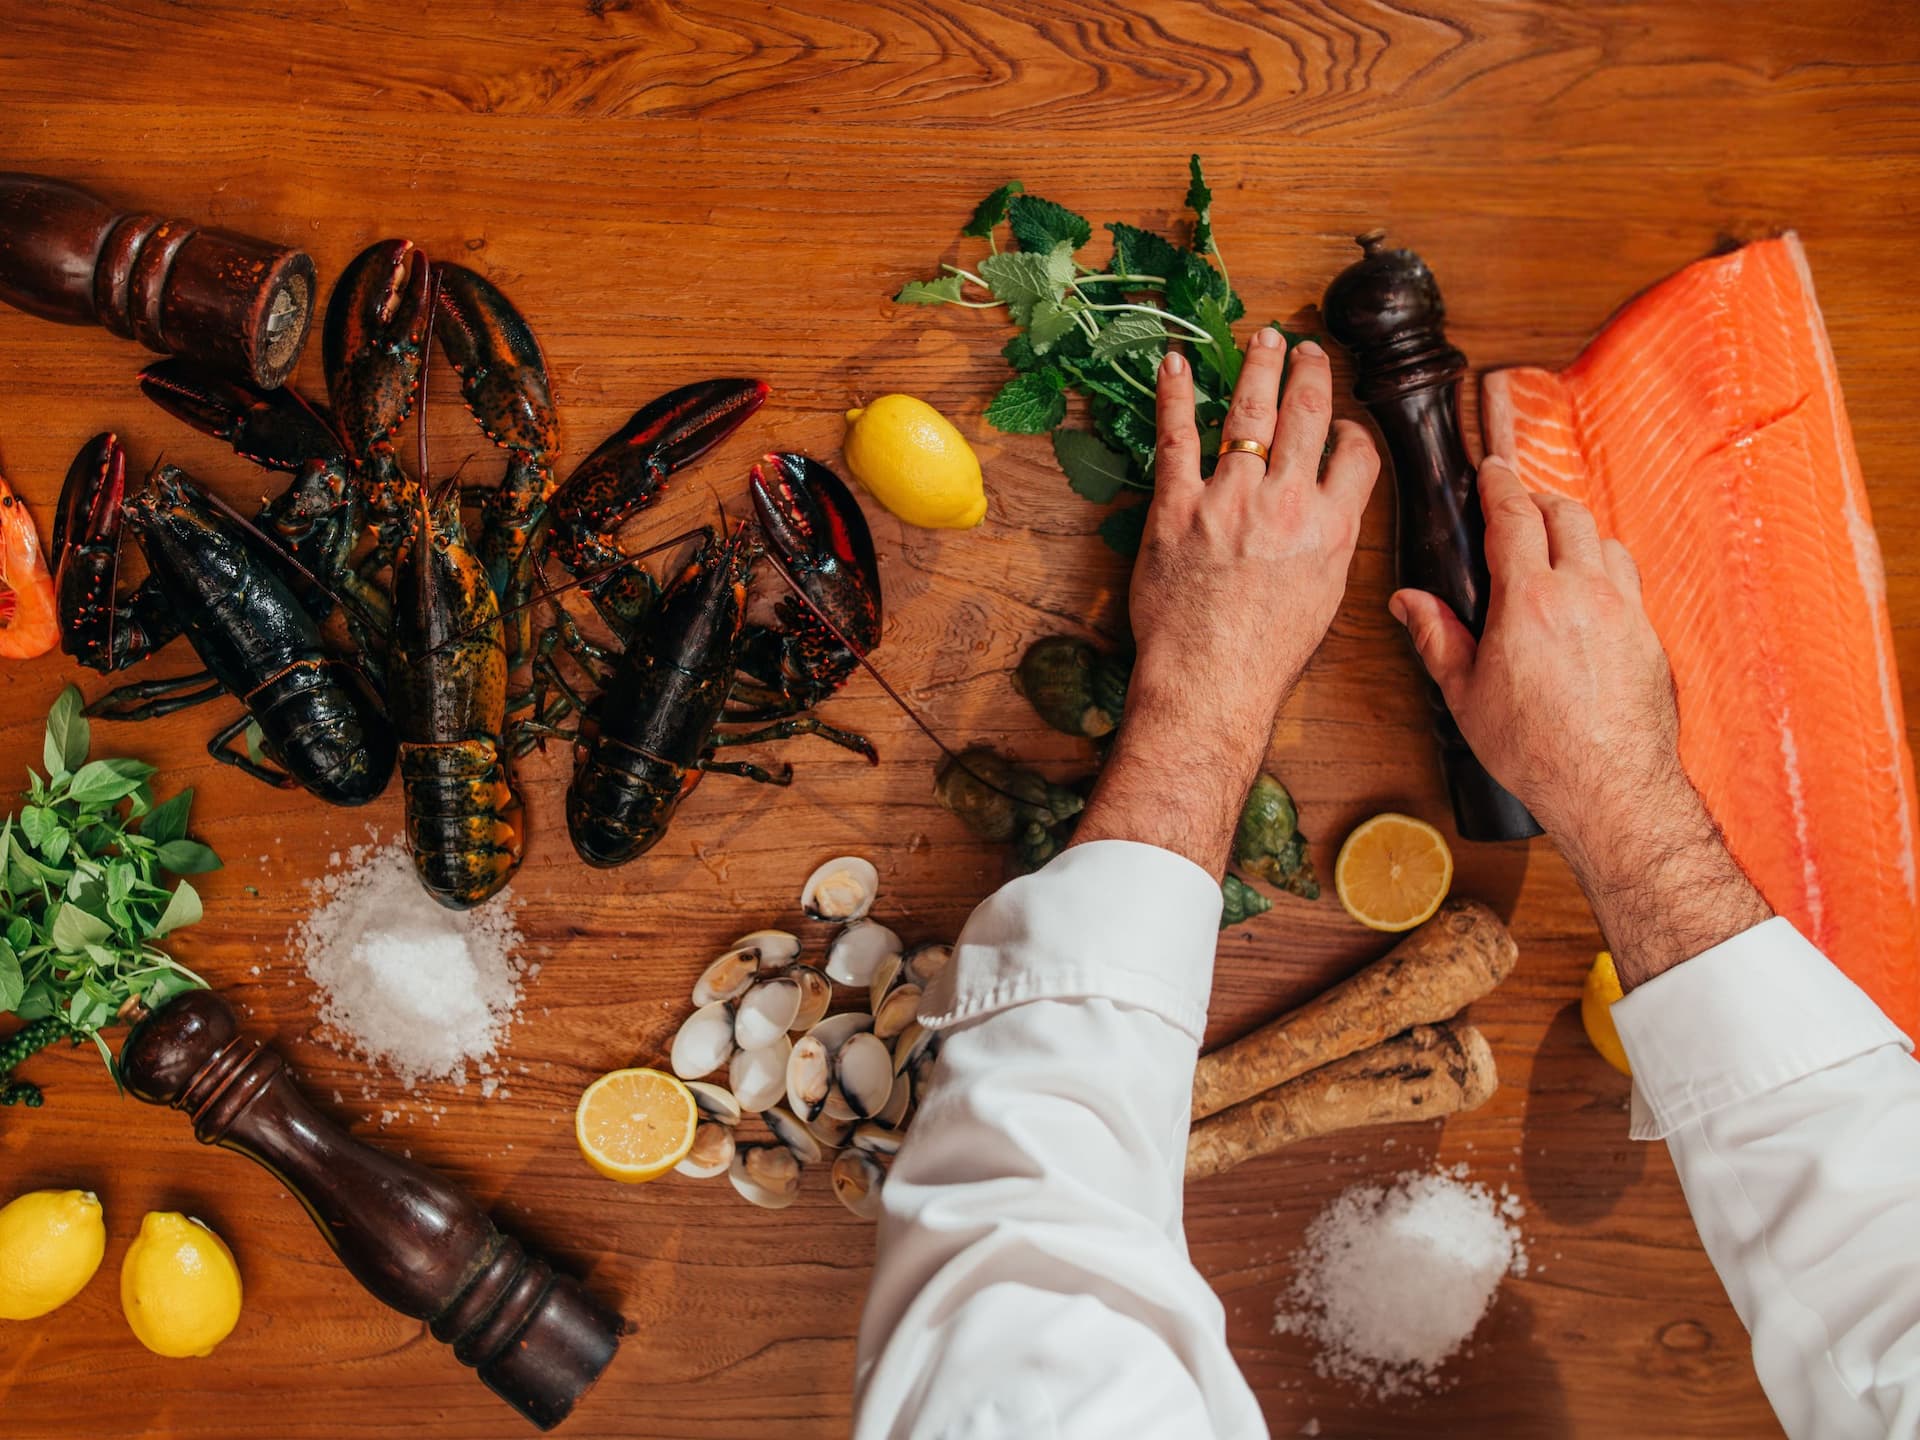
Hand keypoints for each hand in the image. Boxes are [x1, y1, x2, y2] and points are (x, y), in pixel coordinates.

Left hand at [1073, 328, 1378, 873]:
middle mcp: (1285, 505)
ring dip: (1258, 367)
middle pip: (1306, 417)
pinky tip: (1176, 366)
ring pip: (1249, 413)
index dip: (1350, 430)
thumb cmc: (1266, 655)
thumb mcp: (1323, 598)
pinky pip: (1177, 439)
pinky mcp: (1176, 509)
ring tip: (1263, 338)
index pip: (1355, 454)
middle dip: (1309, 373)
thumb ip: (1327, 544)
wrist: (1211, 683)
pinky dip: (1176, 397)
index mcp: (1331, 529)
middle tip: (1308, 349)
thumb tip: (1328, 513)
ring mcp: (1229, 501)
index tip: (1340, 423)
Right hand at [1391, 456, 1768, 985]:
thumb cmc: (1535, 750)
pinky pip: (1626, 577)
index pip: (1513, 517)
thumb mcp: (1466, 696)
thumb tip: (1408, 601)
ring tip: (1552, 548)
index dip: (1498, 485)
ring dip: (1575, 531)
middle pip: (1565, 513)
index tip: (1490, 469)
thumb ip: (1438, 637)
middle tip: (1516, 509)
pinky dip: (1602, 566)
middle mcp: (1582, 593)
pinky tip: (1585, 591)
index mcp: (1528, 601)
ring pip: (1602, 539)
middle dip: (1537, 501)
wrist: (1611, 788)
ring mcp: (1622, 609)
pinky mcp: (1647, 632)